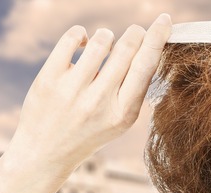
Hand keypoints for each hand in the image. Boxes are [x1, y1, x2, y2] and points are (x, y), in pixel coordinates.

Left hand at [7, 13, 171, 175]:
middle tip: (136, 31)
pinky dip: (80, 34)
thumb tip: (148, 46)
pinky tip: (82, 43)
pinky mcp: (49, 79)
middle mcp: (100, 101)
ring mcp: (73, 90)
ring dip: (107, 35)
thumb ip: (133, 89)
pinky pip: (72, 38)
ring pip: (102, 39)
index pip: (147, 65)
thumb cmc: (87, 132)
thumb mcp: (118, 121)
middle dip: (136, 32)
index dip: (158, 37)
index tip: (164, 19)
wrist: (45, 154)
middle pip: (127, 47)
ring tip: (104, 43)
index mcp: (123, 113)